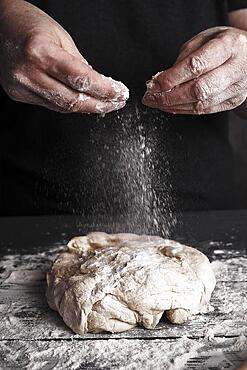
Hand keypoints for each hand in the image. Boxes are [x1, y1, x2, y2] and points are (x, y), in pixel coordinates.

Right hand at [0, 0, 128, 113]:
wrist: (0, 26)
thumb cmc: (31, 25)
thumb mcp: (62, 37)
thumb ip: (80, 64)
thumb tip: (100, 86)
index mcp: (40, 52)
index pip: (81, 80)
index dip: (104, 90)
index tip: (120, 93)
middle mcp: (28, 72)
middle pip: (72, 101)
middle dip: (99, 104)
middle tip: (116, 103)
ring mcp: (21, 86)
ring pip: (62, 107)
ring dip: (86, 108)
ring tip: (104, 104)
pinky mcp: (18, 94)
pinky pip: (50, 105)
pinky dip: (68, 105)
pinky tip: (81, 102)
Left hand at [143, 27, 246, 114]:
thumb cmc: (223, 44)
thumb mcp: (204, 40)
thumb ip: (184, 58)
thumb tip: (162, 79)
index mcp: (228, 46)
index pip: (196, 65)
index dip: (172, 77)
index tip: (154, 83)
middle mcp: (236, 68)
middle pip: (199, 89)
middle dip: (170, 96)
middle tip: (151, 97)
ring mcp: (237, 88)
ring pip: (202, 104)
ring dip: (174, 105)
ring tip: (157, 103)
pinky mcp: (233, 101)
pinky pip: (205, 110)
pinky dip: (184, 110)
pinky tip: (171, 106)